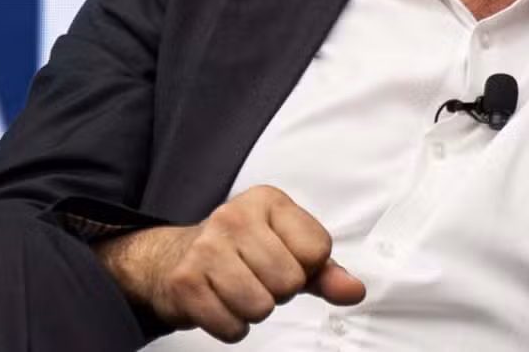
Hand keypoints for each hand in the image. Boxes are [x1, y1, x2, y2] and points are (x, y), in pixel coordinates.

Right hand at [95, 185, 364, 343]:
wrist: (174, 257)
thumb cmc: (240, 250)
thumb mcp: (288, 248)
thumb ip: (326, 271)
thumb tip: (354, 291)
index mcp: (268, 200)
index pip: (317, 250)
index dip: (307, 267)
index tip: (284, 258)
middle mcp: (234, 216)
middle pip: (289, 282)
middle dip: (279, 291)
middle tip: (258, 277)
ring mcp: (206, 247)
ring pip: (261, 307)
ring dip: (255, 310)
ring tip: (241, 289)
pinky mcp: (185, 282)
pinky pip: (233, 327)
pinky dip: (233, 326)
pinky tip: (222, 302)